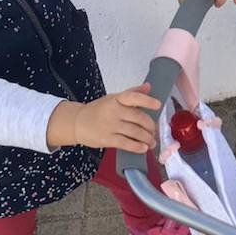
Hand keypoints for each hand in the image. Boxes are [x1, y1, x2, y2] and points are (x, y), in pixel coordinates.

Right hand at [46, 84, 160, 151]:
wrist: (77, 122)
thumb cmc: (98, 110)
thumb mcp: (113, 98)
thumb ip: (132, 93)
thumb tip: (149, 86)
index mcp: (117, 99)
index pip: (133, 97)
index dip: (147, 100)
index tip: (158, 105)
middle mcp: (114, 111)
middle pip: (138, 118)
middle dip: (150, 127)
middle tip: (154, 132)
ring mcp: (110, 125)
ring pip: (135, 132)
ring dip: (147, 138)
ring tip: (151, 142)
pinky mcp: (107, 139)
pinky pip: (126, 143)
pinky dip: (137, 147)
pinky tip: (143, 148)